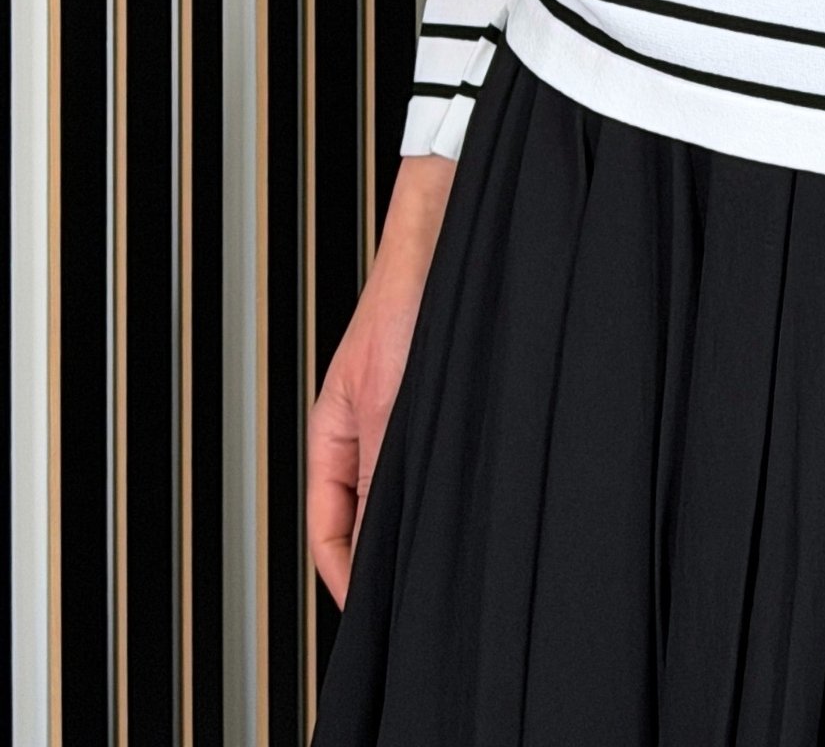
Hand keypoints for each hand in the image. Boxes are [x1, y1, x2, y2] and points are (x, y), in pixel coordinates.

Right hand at [306, 155, 455, 606]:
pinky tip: (475, 499)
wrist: (450, 236)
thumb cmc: (406, 302)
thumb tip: (379, 545)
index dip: (346, 574)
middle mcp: (366, 431)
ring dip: (421, 520)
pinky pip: (437, 462)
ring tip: (449, 555)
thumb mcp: (389, 400)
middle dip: (385, 555)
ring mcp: (404, 419)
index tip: (373, 610)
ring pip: (405, 491)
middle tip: (418, 594)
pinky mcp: (442, 404)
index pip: (327, 526)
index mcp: (334, 434)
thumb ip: (381, 471)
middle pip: (365, 515)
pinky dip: (449, 486)